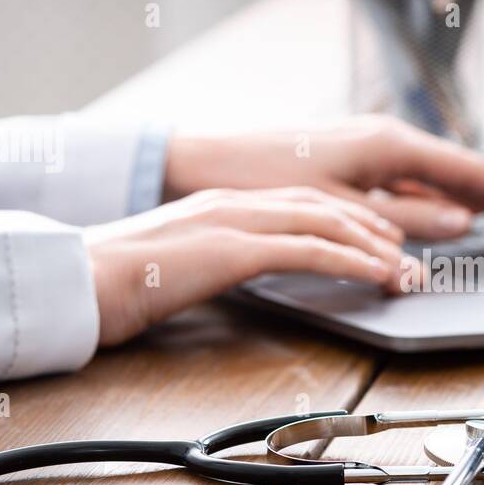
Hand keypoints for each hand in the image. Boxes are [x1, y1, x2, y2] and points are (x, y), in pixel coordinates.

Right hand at [84, 187, 415, 345]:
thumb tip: (223, 274)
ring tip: (401, 270)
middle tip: (403, 253)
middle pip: (321, 207)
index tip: (374, 237)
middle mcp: (234, 203)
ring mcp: (236, 221)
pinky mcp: (236, 249)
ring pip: (324, 224)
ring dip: (371, 247)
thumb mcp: (176, 263)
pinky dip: (349, 262)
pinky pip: (308, 252)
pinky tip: (374, 275)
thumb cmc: (116, 282)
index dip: (343, 219)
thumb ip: (209, 260)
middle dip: (370, 229)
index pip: (299, 202)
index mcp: (221, 204)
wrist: (80, 280)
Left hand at [163, 116, 483, 242]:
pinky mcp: (355, 161)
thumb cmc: (266, 179)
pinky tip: (451, 223)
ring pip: (441, 179)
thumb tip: (463, 225)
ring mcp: (373, 148)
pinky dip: (441, 204)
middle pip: (466, 173)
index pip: (475, 175)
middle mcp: (388, 139)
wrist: (204, 162)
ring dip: (479, 204)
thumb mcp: (341, 210)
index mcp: (392, 144)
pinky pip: (414, 184)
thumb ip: (405, 221)